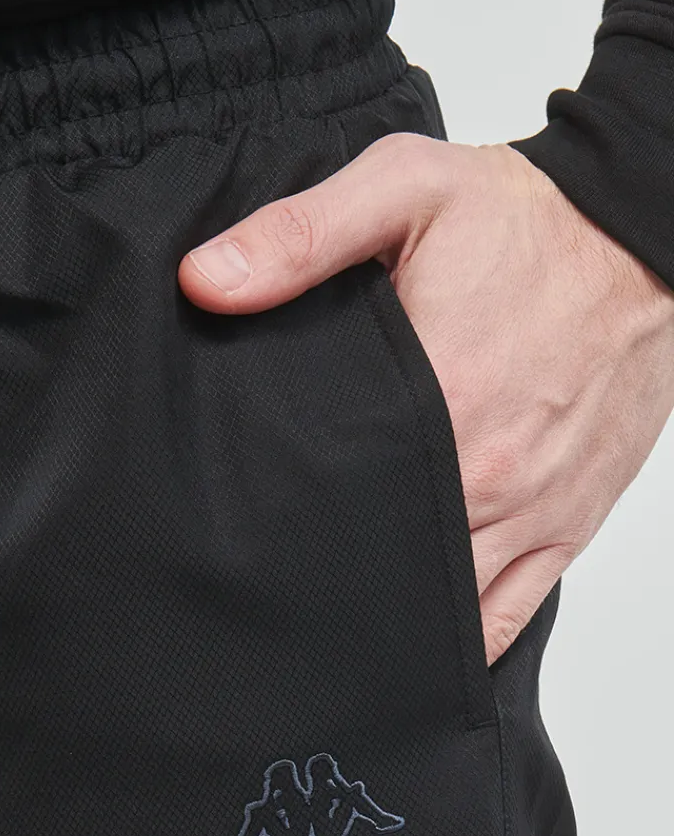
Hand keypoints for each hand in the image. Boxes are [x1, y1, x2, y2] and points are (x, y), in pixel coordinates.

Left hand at [178, 134, 673, 665]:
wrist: (640, 232)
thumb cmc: (525, 219)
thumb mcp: (404, 191)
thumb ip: (300, 235)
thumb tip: (205, 280)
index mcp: (442, 397)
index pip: (334, 500)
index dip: (278, 528)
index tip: (237, 537)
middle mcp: (489, 472)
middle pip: (383, 566)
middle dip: (324, 579)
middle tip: (267, 584)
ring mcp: (532, 509)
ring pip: (443, 611)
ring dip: (386, 617)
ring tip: (326, 621)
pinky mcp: (568, 524)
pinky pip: (509, 615)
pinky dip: (460, 640)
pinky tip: (409, 644)